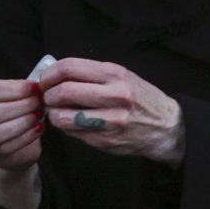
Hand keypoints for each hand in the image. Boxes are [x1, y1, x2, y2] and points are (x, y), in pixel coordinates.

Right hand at [0, 76, 45, 208]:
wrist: (20, 146)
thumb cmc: (18, 114)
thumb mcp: (17, 97)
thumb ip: (22, 90)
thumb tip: (40, 83)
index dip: (13, 88)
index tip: (36, 87)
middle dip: (18, 106)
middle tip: (40, 102)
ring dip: (20, 123)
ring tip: (39, 115)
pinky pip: (4, 150)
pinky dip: (24, 137)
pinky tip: (39, 128)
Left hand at [40, 58, 185, 163]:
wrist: (165, 125)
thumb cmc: (138, 97)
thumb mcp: (121, 76)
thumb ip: (91, 74)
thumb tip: (55, 76)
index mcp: (115, 74)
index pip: (69, 68)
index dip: (49, 74)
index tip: (44, 80)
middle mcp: (114, 95)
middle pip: (63, 91)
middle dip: (48, 95)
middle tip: (48, 98)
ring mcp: (110, 120)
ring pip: (63, 117)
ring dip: (53, 114)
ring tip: (58, 112)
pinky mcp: (105, 140)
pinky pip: (72, 133)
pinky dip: (66, 128)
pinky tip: (73, 123)